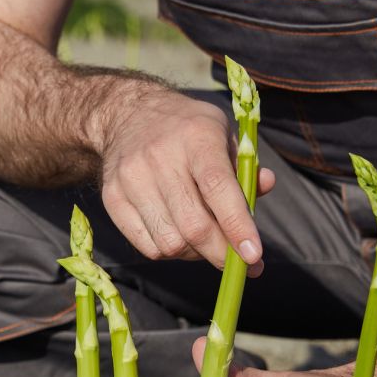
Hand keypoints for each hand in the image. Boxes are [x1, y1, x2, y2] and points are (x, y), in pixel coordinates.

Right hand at [92, 91, 274, 271]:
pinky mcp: (112, 197)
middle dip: (220, 253)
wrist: (127, 114)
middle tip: (237, 262)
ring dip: (194, 253)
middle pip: (193, 225)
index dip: (237, 225)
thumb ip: (244, 165)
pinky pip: (147, 247)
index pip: (217, 187)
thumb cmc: (187, 129)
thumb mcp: (222, 134)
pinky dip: (169, 252)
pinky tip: (177, 234)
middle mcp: (160, 156)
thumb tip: (264, 185)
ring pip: (170, 243)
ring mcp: (131, 178)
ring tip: (202, 239)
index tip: (253, 256)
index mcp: (196, 136)